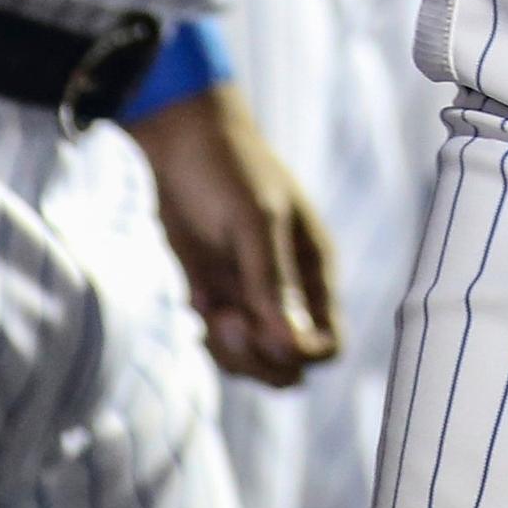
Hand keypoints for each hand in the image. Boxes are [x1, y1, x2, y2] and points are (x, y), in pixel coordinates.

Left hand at [128, 82, 339, 386]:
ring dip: (230, 350)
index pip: (329, 342)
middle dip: (260, 358)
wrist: (177, 143)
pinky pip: (218, 346)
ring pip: (251, 363)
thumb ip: (273, 285)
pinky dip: (207, 338)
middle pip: (290, 365)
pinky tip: (198, 300)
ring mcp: (248, 300)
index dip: (304, 353)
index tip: (266, 332)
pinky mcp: (213, 300)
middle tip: (230, 320)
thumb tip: (294, 348)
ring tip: (211, 308)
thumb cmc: (229, 170)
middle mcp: (286, 294)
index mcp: (314, 271)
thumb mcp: (255, 222)